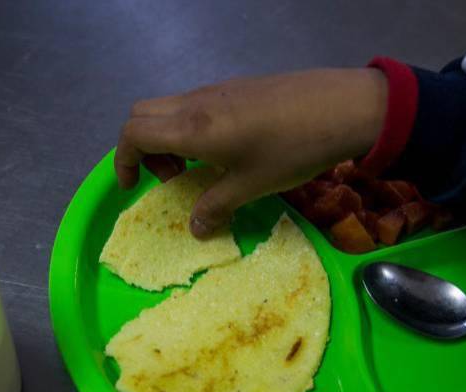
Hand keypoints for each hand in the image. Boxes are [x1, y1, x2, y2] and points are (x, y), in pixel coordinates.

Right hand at [115, 68, 386, 237]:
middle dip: (142, 149)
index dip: (122, 161)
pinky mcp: (235, 87)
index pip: (133, 133)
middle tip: (171, 178)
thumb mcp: (252, 185)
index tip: (134, 186)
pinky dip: (189, 128)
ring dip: (167, 138)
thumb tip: (196, 230)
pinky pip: (194, 105)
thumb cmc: (292, 149)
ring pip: (168, 108)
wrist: (343, 106)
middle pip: (143, 114)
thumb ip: (216, 206)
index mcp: (192, 128)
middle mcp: (195, 103)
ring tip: (198, 168)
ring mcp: (216, 90)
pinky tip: (224, 150)